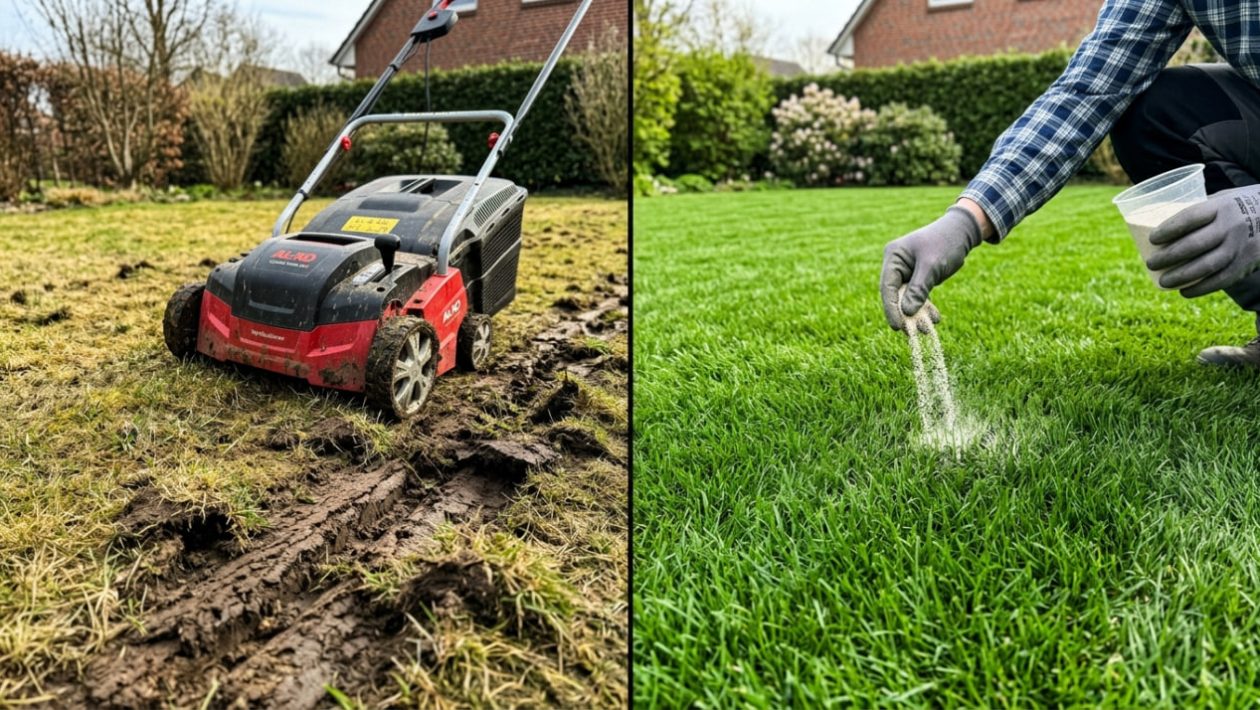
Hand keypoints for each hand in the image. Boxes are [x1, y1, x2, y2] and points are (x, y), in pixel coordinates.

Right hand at [880, 206, 982, 329]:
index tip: (897, 326)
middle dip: (904, 315)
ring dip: (917, 315)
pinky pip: (918, 297)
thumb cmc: (945, 243)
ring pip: (907, 299)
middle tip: (912, 332)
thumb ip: (918, 288)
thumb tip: (906, 312)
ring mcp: (906, 273)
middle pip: (895, 296)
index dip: (890, 308)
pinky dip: (926, 308)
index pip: (887, 287)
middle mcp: (896, 265)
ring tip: (927, 329)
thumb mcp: (932, 265)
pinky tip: (935, 319)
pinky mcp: (917, 279)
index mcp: (893, 257)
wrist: (962, 232)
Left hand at [1148, 186, 1259, 296]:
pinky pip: (1222, 280)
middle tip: (1151, 263)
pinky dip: (1201, 288)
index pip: (1191, 218)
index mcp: (1222, 207)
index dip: (1169, 229)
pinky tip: (1184, 292)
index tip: (1152, 239)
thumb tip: (1159, 222)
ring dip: (1182, 276)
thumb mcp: (1221, 199)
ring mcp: (1240, 246)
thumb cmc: (1237, 207)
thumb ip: (1198, 210)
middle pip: (1195, 244)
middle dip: (1169, 256)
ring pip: (1208, 265)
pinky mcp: (1246, 264)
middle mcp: (1232, 227)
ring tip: (1163, 281)